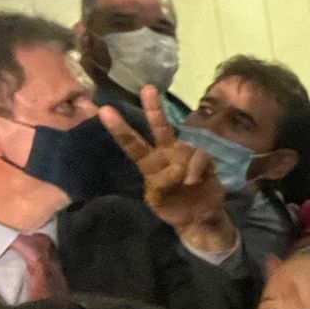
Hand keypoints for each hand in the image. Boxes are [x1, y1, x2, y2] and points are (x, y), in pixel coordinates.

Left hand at [100, 87, 236, 253]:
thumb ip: (161, 185)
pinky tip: (194, 181)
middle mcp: (166, 153)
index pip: (131, 144)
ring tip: (186, 182)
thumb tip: (177, 170)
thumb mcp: (157, 201)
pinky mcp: (204, 161)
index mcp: (149, 163)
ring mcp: (186, 155)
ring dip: (185, 162)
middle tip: (148, 89)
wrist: (200, 219)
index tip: (105, 110)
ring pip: (184, 144)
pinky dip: (196, 168)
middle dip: (153, 108)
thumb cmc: (173, 209)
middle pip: (159, 127)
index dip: (119, 128)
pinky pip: (199, 157)